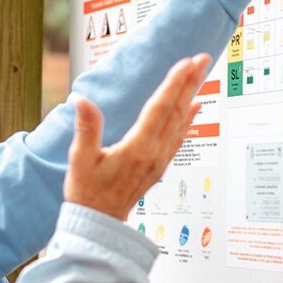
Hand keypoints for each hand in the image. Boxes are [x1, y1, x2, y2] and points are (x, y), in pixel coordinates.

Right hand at [64, 55, 209, 219]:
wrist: (99, 224)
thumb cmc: (88, 194)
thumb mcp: (80, 160)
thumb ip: (86, 129)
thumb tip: (82, 101)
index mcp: (137, 149)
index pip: (160, 109)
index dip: (174, 84)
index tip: (186, 63)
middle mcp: (154, 153)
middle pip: (176, 111)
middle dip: (190, 82)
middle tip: (202, 59)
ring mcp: (159, 160)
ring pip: (180, 122)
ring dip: (191, 95)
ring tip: (200, 74)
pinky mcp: (158, 165)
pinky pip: (179, 136)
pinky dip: (189, 118)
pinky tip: (195, 107)